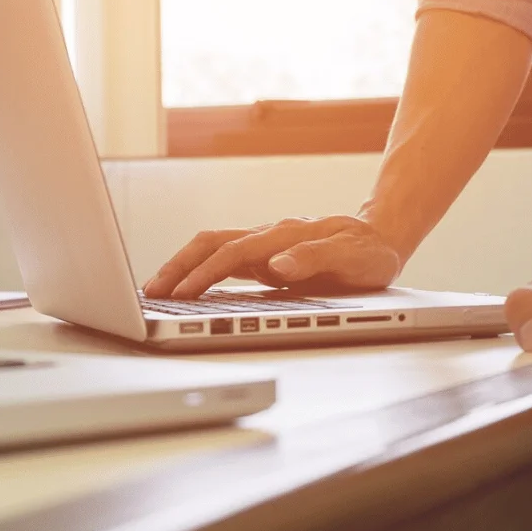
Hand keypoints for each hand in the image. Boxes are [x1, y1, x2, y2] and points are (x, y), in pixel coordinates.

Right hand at [142, 215, 400, 298]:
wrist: (381, 237)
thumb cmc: (369, 251)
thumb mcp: (353, 257)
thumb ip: (315, 258)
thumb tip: (277, 265)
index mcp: (284, 236)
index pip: (232, 254)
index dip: (204, 274)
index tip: (181, 294)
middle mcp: (267, 238)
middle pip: (209, 244)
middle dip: (177, 266)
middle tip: (150, 292)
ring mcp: (263, 247)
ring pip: (210, 249)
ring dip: (181, 267)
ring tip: (155, 291)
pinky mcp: (263, 258)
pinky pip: (221, 260)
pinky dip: (197, 271)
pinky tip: (184, 289)